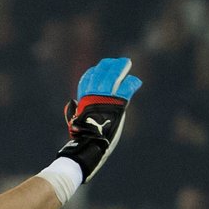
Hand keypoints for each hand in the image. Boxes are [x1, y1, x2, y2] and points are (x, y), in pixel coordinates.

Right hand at [57, 57, 142, 183]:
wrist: (90, 146)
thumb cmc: (83, 139)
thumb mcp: (75, 123)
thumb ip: (74, 112)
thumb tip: (71, 103)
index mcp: (83, 101)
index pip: (86, 80)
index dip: (93, 72)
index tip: (98, 68)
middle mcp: (93, 96)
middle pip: (101, 74)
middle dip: (108, 66)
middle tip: (117, 62)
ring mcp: (106, 99)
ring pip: (113, 77)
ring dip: (120, 69)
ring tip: (126, 63)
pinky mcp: (118, 104)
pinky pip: (126, 88)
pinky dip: (132, 83)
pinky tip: (136, 82)